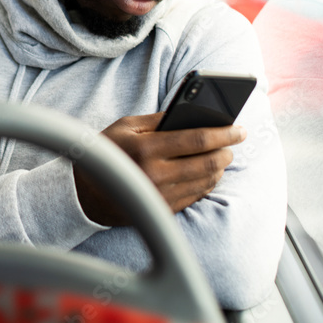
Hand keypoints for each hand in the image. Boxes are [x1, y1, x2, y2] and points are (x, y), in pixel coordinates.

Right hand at [74, 113, 245, 224]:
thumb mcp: (126, 127)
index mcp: (146, 148)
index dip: (223, 133)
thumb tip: (192, 113)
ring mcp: (161, 195)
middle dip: (227, 150)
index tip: (238, 129)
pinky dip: (208, 182)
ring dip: (220, 167)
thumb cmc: (108, 152)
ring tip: (221, 156)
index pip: (197, 139)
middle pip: (208, 162)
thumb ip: (158, 119)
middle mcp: (156, 174)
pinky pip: (197, 195)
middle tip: (233, 142)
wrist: (84, 192)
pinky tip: (208, 172)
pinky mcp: (164, 210)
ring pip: (207, 181)